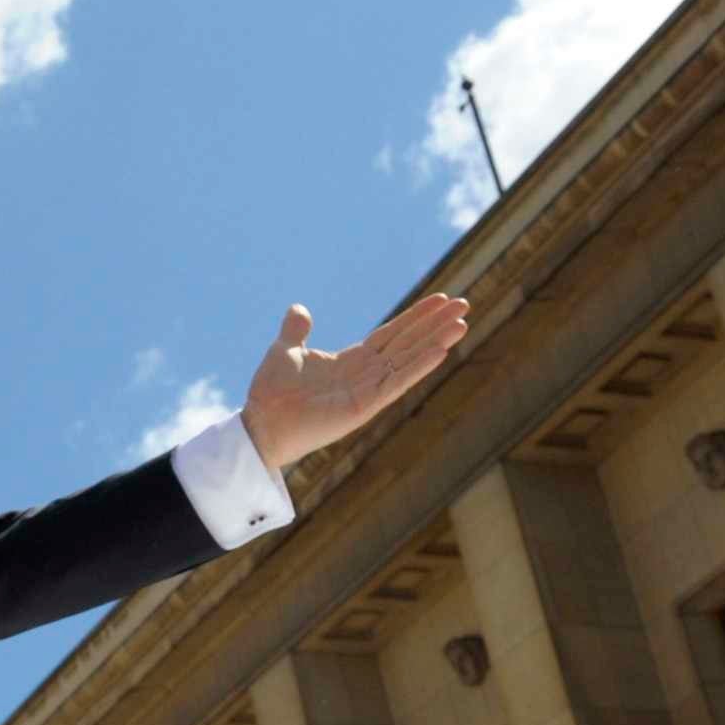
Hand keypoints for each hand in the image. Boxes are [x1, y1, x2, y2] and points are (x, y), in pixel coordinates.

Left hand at [238, 293, 470, 469]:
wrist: (259, 425)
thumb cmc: (270, 394)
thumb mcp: (284, 351)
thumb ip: (295, 330)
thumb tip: (299, 309)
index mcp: (351, 361)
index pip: (392, 334)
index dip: (416, 317)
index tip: (441, 299)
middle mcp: (365, 375)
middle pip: (407, 344)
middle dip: (435, 324)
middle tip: (465, 304)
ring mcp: (367, 392)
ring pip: (408, 361)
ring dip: (435, 342)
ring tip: (462, 324)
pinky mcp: (364, 408)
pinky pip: (395, 384)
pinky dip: (417, 367)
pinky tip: (441, 352)